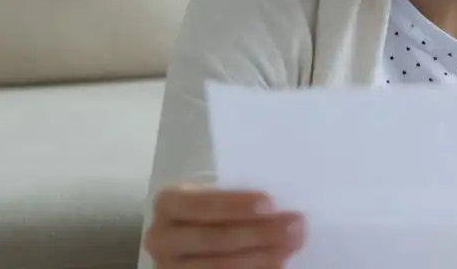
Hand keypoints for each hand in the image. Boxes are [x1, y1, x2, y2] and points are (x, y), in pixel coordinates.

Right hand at [143, 184, 303, 267]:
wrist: (192, 231)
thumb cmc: (212, 207)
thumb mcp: (215, 194)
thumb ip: (238, 198)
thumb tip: (280, 208)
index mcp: (169, 203)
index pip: (201, 204)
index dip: (235, 205)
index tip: (270, 203)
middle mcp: (162, 238)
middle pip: (213, 239)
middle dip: (258, 233)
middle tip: (294, 226)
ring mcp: (171, 266)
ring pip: (218, 266)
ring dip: (260, 257)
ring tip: (290, 246)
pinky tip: (277, 264)